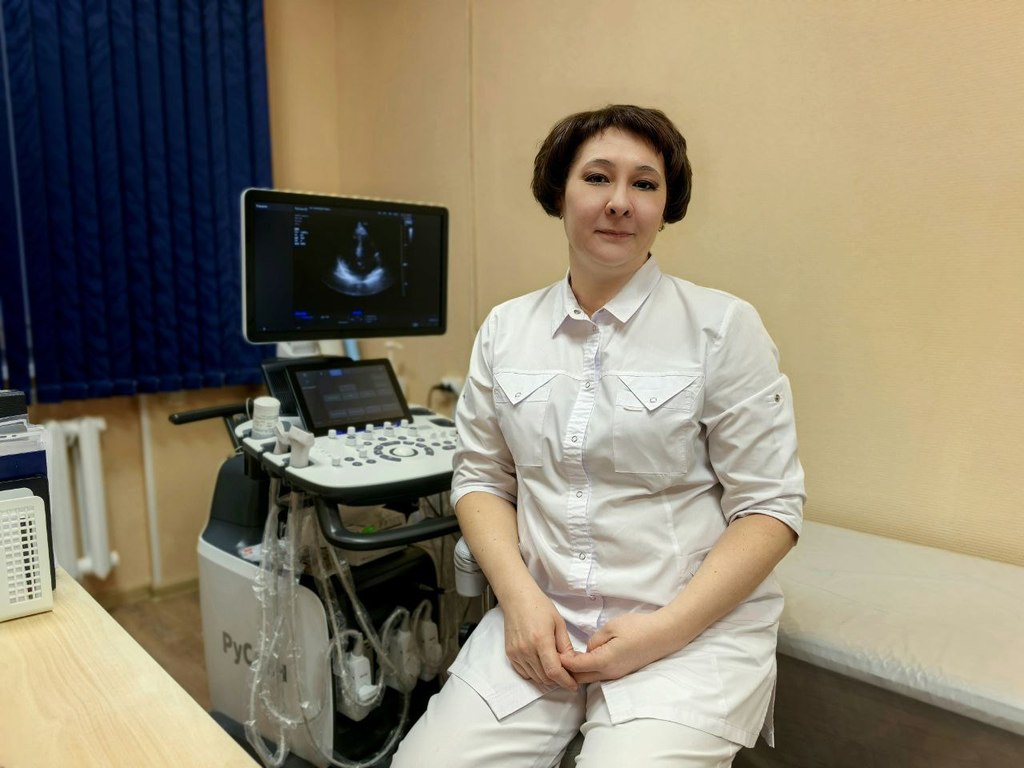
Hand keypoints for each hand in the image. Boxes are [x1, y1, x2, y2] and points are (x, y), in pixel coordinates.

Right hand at [501, 586, 577, 690]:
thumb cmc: (540, 607)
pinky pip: (524, 673)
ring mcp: (516, 653)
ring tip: (555, 668)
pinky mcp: (510, 654)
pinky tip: (541, 664)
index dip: (565, 681)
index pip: (554, 671)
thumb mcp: (559, 623)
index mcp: (541, 640)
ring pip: (535, 677)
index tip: (573, 685)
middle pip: (545, 677)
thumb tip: (573, 664)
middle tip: (567, 674)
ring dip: (547, 678)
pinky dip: (535, 673)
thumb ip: (566, 646)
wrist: (517, 599)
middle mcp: (526, 650)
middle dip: (558, 680)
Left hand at [560, 612, 675, 683]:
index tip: (550, 652)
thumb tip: (588, 650)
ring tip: (567, 658)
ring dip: (578, 671)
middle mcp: (609, 673)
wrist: (663, 634)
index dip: (562, 661)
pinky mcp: (622, 672)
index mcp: (604, 661)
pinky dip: (589, 670)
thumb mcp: (611, 627)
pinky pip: (600, 675)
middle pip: (580, 678)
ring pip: (590, 678)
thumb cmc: (638, 628)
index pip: (575, 667)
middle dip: (566, 671)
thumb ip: (595, 640)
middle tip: (556, 657)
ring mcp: (616, 675)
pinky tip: (586, 658)